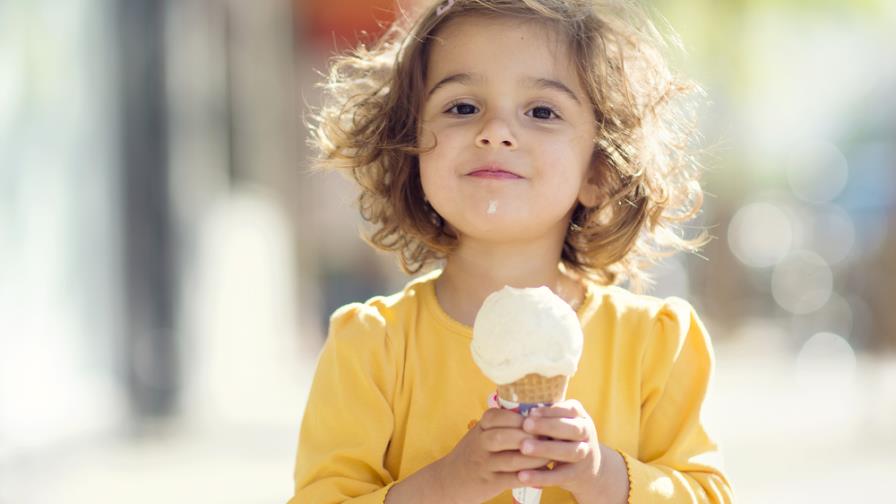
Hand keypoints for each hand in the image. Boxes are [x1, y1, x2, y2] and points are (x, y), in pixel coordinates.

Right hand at [433, 407, 551, 503]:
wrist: (449, 480)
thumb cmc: (474, 452)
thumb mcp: (481, 433)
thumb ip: (502, 423)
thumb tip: (537, 414)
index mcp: (480, 427)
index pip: (499, 416)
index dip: (522, 418)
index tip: (541, 419)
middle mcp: (479, 444)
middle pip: (505, 436)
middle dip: (530, 436)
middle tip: (551, 437)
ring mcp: (484, 464)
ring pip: (512, 459)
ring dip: (535, 458)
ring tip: (551, 456)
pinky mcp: (489, 483)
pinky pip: (513, 479)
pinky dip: (530, 476)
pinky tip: (543, 473)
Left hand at [515, 399, 608, 500]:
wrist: (588, 469)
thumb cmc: (564, 438)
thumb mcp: (561, 424)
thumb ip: (546, 417)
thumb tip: (516, 408)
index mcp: (581, 417)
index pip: (571, 410)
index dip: (551, 411)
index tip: (531, 412)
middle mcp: (586, 434)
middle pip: (572, 429)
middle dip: (549, 426)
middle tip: (526, 425)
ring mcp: (584, 455)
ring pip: (569, 451)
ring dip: (546, 449)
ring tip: (524, 448)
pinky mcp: (576, 475)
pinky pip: (559, 476)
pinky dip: (541, 477)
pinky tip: (523, 475)